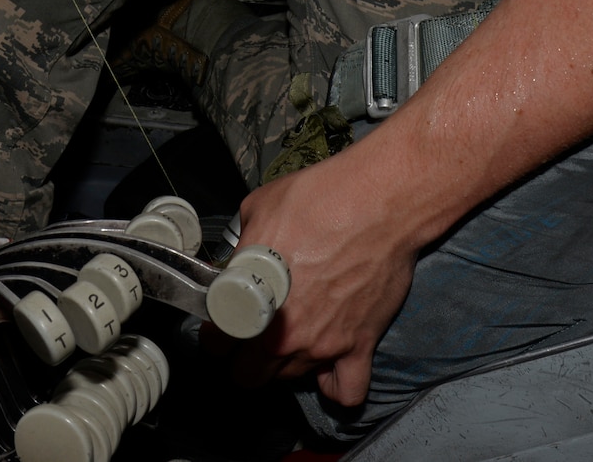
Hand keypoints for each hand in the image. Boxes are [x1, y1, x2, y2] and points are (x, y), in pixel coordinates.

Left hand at [231, 137, 424, 405]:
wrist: (377, 204)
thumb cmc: (318, 200)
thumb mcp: (258, 209)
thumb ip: (242, 244)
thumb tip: (241, 254)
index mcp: (250, 302)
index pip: (216, 345)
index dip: (216, 334)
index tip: (223, 324)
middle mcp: (282, 334)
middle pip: (248, 376)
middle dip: (245, 358)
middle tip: (254, 335)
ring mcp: (322, 346)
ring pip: (290, 380)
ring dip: (287, 364)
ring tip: (294, 336)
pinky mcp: (359, 346)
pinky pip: (346, 392)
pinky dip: (336, 386)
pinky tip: (330, 365)